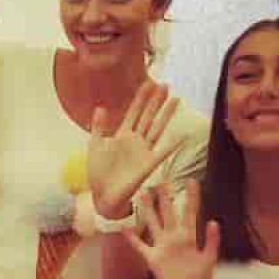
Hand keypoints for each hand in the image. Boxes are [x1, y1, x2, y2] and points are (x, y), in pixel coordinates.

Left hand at [88, 81, 183, 218]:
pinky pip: (162, 153)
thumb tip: (101, 107)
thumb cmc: (98, 173)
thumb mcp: (95, 146)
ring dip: (166, 115)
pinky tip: (183, 135)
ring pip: (156, 128)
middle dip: (156, 101)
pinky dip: (172, 144)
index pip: (134, 112)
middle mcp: (136, 141)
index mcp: (122, 135)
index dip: (141, 98)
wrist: (102, 196)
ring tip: (176, 100)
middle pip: (148, 116)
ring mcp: (143, 152)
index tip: (149, 82)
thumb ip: (99, 127)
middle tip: (166, 85)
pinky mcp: (147, 165)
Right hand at [123, 180, 219, 278]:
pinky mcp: (152, 258)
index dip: (192, 197)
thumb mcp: (209, 260)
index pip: (190, 212)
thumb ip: (211, 241)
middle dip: (164, 197)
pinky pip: (139, 246)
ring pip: (153, 223)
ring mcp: (161, 246)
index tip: (192, 180)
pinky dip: (131, 238)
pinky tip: (124, 228)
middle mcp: (173, 238)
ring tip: (141, 194)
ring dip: (147, 210)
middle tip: (161, 181)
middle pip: (168, 213)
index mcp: (188, 237)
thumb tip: (213, 221)